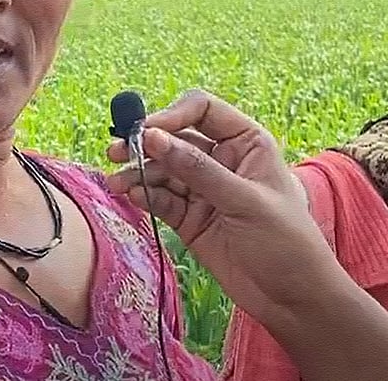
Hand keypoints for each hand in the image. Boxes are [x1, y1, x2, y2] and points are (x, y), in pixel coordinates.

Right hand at [104, 90, 332, 319]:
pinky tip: (130, 197)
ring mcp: (202, 189)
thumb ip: (197, 169)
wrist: (294, 300)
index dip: (171, 116)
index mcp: (246, 143)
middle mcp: (221, 159)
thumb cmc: (287, 243)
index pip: (202, 110)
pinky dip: (143, 195)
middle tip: (117, 153)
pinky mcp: (188, 217)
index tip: (145, 133)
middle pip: (173, 138)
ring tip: (117, 184)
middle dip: (145, 145)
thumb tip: (152, 137)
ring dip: (137, 173)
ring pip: (161, 169)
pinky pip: (159, 198)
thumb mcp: (245, 202)